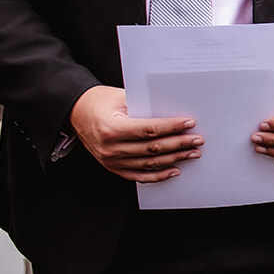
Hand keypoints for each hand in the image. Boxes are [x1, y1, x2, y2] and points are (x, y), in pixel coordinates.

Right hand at [70, 84, 201, 181]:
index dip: (172, 127)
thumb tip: (174, 111)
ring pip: (149, 163)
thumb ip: (145, 106)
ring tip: (192, 153)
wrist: (76, 113)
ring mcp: (110, 160)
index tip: (189, 123)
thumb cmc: (100, 101)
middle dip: (179, 144)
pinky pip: (139, 176)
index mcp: (111, 128)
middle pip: (152, 148)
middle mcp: (110, 148)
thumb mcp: (121, 97)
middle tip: (197, 140)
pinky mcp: (112, 167)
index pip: (149, 130)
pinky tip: (175, 170)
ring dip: (174, 159)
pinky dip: (158, 175)